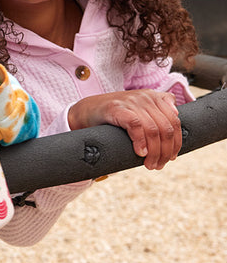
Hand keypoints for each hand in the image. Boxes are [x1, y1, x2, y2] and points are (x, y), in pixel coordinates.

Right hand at [67, 90, 181, 169]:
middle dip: (166, 151)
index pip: (175, 121)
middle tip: (159, 165)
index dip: (176, 142)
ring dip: (155, 152)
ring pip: (153, 130)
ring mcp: (131, 102)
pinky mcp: (117, 108)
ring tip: (150, 164)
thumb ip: (157, 110)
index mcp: (153, 97)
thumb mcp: (138, 110)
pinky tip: (140, 153)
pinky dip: (141, 142)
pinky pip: (136, 126)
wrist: (86, 110)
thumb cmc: (114, 115)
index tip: (172, 157)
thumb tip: (177, 113)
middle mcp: (145, 97)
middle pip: (166, 128)